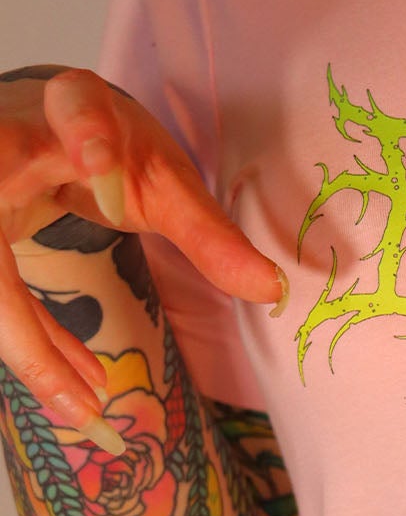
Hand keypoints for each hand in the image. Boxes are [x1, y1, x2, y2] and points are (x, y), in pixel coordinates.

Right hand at [0, 64, 286, 449]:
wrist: (53, 124)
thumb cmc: (112, 146)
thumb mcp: (165, 179)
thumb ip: (210, 233)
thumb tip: (271, 290)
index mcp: (73, 106)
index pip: (72, 107)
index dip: (87, 135)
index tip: (108, 177)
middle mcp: (13, 135)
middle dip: (20, 313)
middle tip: (79, 391)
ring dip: (34, 349)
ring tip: (87, 409)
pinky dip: (37, 344)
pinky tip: (79, 387)